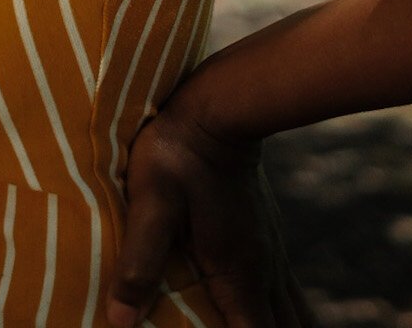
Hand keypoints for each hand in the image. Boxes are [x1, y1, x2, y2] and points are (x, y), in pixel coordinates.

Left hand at [106, 98, 315, 326]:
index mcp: (238, 275)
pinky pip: (287, 288)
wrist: (219, 105)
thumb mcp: (151, 205)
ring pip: (292, 314)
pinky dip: (280, 313)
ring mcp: (272, 251)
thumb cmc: (177, 152)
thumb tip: (120, 320)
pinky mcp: (268, 233)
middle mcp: (264, 271)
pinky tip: (262, 313)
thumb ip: (139, 262)